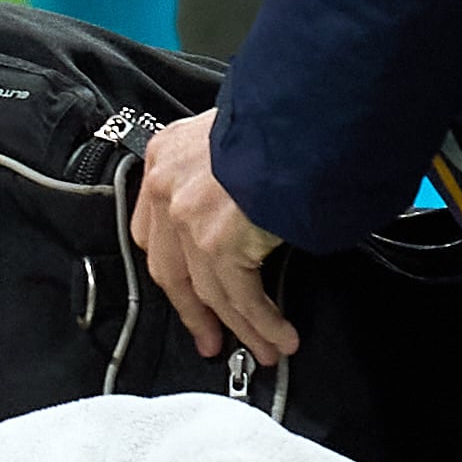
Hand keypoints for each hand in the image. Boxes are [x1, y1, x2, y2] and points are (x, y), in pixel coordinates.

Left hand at [132, 110, 296, 366]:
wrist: (306, 112)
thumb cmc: (290, 114)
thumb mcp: (241, 130)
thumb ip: (230, 166)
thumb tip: (254, 203)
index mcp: (168, 154)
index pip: (154, 227)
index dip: (173, 269)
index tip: (190, 290)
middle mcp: (168, 187)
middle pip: (172, 270)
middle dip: (195, 311)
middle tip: (212, 338)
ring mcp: (189, 218)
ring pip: (210, 290)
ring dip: (241, 325)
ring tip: (263, 348)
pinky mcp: (218, 243)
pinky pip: (241, 296)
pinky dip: (262, 322)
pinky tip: (278, 336)